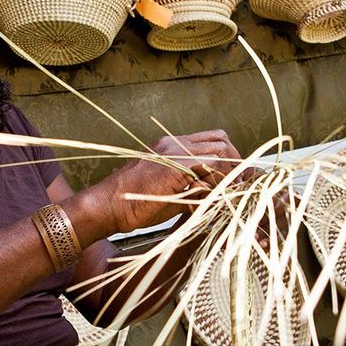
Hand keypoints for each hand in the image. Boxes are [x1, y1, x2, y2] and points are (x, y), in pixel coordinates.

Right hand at [91, 130, 240, 233]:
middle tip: (236, 186)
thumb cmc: (134, 204)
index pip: (213, 140)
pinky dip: (218, 181)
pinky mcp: (174, 166)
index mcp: (172, 146)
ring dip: (228, 174)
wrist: (109, 205)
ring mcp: (174, 152)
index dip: (230, 158)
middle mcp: (174, 143)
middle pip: (221, 140)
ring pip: (220, 151)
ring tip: (223, 193)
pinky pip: (210, 166)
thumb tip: (217, 197)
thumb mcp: (171, 194)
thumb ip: (194, 189)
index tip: (236, 180)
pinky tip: (212, 196)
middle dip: (235, 163)